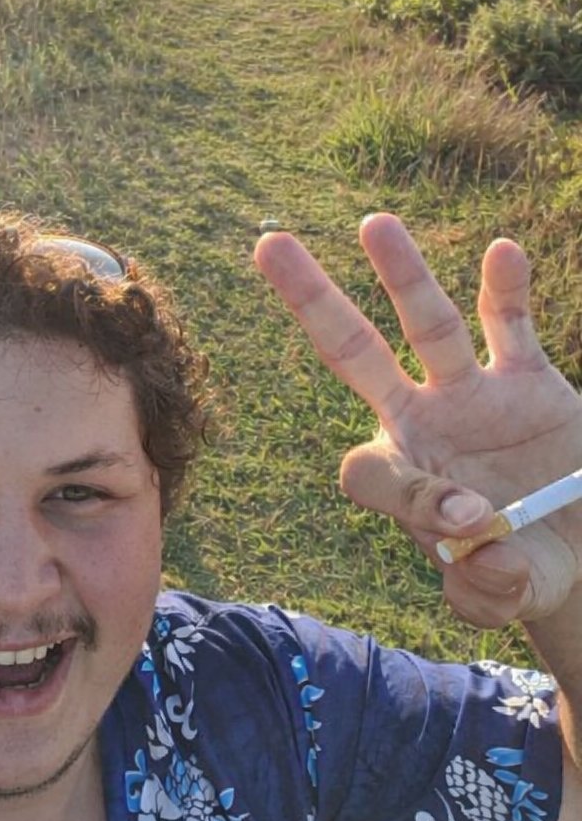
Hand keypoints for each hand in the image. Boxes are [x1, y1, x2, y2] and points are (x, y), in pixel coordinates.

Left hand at [253, 213, 581, 626]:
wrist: (577, 551)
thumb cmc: (521, 573)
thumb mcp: (500, 596)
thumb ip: (482, 586)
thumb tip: (476, 539)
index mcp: (400, 477)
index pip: (367, 470)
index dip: (412, 495)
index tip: (476, 522)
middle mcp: (422, 420)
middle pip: (355, 351)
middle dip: (313, 301)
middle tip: (269, 245)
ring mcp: (471, 392)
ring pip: (429, 324)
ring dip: (403, 274)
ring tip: (375, 225)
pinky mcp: (527, 379)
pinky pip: (509, 326)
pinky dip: (505, 290)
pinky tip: (501, 252)